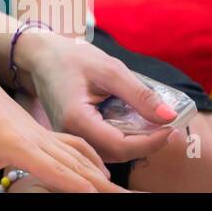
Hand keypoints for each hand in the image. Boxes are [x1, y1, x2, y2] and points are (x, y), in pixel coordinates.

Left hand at [0, 69, 123, 192]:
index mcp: (23, 149)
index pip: (57, 172)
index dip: (77, 186)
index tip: (97, 195)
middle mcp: (41, 141)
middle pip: (77, 165)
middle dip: (100, 184)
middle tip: (122, 196)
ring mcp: (45, 135)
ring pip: (79, 154)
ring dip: (99, 171)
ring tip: (116, 187)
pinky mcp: (45, 131)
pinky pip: (75, 144)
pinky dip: (91, 156)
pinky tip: (99, 167)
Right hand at [18, 31, 181, 163]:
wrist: (39, 56)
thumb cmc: (71, 57)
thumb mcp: (109, 68)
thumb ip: (139, 94)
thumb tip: (169, 116)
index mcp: (76, 119)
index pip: (121, 145)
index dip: (151, 141)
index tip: (172, 128)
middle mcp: (70, 134)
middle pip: (117, 154)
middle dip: (147, 145)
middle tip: (169, 128)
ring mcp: (69, 137)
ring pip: (110, 154)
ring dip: (136, 144)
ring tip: (156, 127)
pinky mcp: (72, 135)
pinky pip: (101, 146)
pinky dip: (122, 140)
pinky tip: (135, 126)